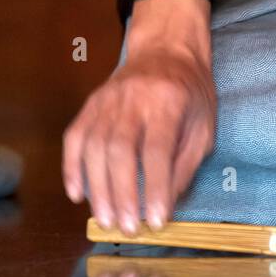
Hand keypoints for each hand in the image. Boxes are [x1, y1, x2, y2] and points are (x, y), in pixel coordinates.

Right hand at [63, 0, 215, 232]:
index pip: (157, 150)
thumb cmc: (190, 92)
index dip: (155, 188)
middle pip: (120, 150)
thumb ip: (185, 164)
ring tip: (105, 220)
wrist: (166, 48)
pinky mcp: (91, 103)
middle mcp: (133, 98)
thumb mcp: (203, 126)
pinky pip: (74, 136)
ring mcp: (107, 99)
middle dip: (122, 194)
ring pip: (94, 146)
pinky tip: (77, 194)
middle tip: (126, 228)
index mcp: (168, 102)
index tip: (155, 221)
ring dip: (97, 188)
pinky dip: (71, 167)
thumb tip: (166, 205)